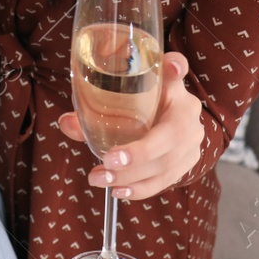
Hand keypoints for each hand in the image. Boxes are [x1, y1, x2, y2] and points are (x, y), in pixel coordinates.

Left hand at [57, 51, 203, 201]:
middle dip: (140, 152)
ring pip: (166, 164)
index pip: (177, 69)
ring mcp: (192, 141)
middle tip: (108, 161)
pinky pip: (166, 181)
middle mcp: (188, 112)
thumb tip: (66, 123)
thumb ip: (95, 105)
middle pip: (172, 134)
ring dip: (132, 177)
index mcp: (172, 86)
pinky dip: (141, 189)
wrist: (167, 121)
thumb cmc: (141, 104)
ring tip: (100, 179)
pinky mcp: (187, 164)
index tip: (172, 67)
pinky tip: (119, 191)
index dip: (175, 67)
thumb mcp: (123, 98)